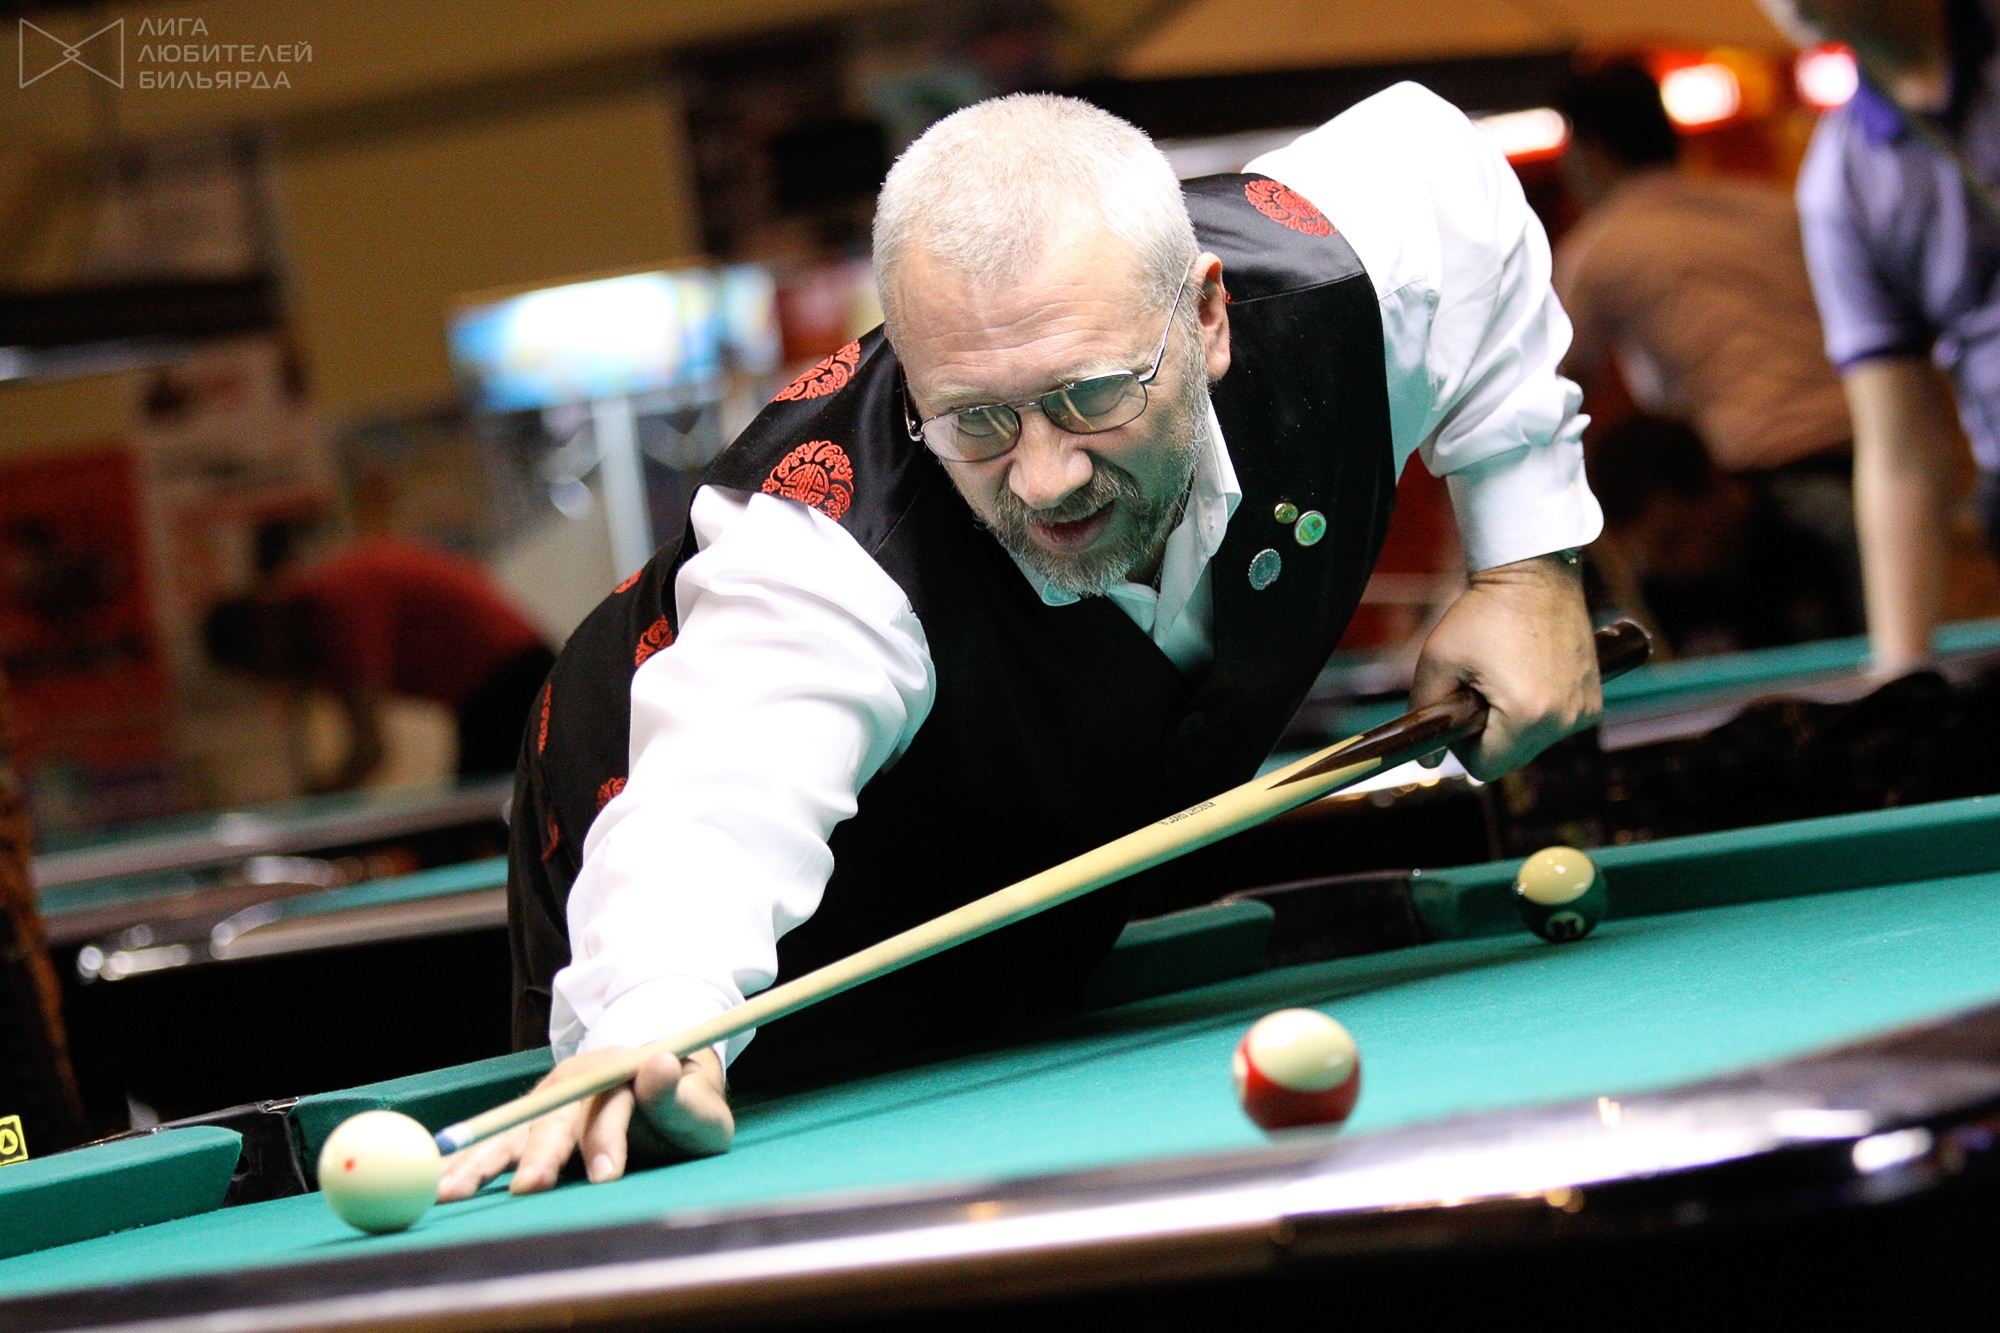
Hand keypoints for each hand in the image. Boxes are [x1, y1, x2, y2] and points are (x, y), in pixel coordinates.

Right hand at [436, 1045, 732, 1200]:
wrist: (665, 1085)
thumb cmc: (684, 1105)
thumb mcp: (699, 1106)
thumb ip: (678, 1095)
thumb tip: (660, 1063)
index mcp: (619, 1070)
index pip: (611, 1106)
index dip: (607, 1141)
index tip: (607, 1177)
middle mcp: (575, 1081)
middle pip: (555, 1119)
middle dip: (541, 1155)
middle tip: (529, 1188)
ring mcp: (548, 1101)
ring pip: (515, 1130)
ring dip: (483, 1160)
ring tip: (452, 1190)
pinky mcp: (529, 1122)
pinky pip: (495, 1143)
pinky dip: (467, 1162)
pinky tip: (439, 1182)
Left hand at [1409, 552, 1599, 781]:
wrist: (1535, 574)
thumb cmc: (1482, 613)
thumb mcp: (1437, 660)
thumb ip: (1425, 714)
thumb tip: (1425, 762)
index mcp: (1526, 716)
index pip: (1486, 767)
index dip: (1464, 747)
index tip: (1461, 712)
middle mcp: (1564, 720)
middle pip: (1512, 758)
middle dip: (1490, 734)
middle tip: (1479, 689)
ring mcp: (1584, 710)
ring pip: (1535, 743)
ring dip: (1515, 723)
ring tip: (1504, 676)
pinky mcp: (1594, 698)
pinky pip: (1557, 724)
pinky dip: (1540, 711)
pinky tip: (1529, 674)